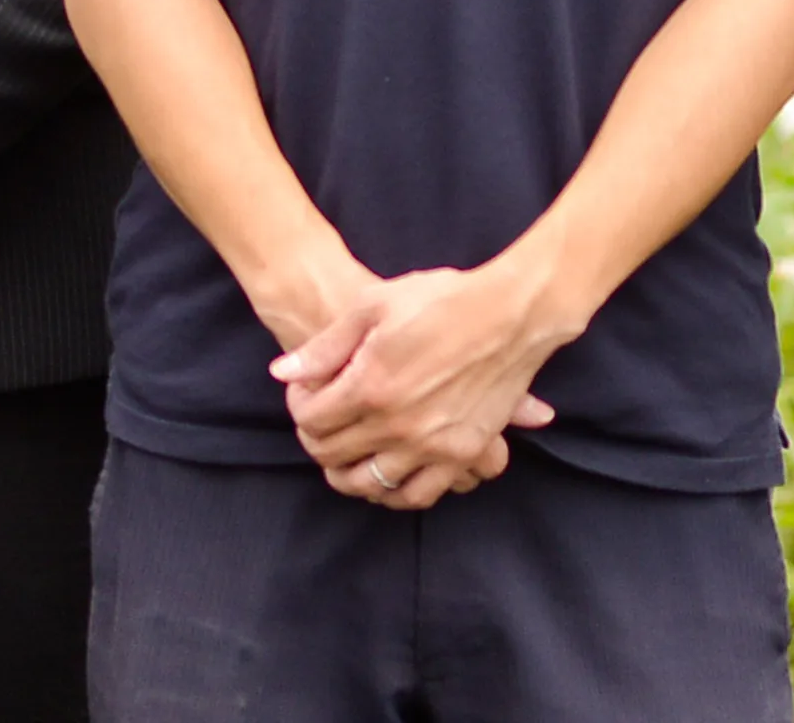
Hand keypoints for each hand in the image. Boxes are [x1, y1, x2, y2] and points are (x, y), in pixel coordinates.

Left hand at [271, 260, 565, 509]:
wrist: (511, 314)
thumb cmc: (439, 300)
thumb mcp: (371, 305)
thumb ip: (324, 347)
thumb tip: (283, 374)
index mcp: (370, 387)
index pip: (312, 421)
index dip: (299, 409)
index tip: (305, 397)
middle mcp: (399, 425)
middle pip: (336, 456)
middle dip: (316, 443)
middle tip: (318, 428)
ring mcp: (434, 445)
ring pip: (374, 485)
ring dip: (350, 476)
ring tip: (343, 462)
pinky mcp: (464, 453)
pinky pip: (422, 493)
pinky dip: (397, 493)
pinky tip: (387, 479)